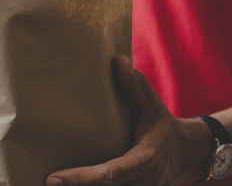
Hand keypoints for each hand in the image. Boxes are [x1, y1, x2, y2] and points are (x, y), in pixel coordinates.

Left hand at [45, 55, 210, 185]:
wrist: (186, 154)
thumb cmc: (161, 125)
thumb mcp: (151, 104)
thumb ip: (134, 86)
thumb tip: (117, 59)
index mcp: (146, 160)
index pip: (111, 174)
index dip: (82, 178)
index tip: (54, 178)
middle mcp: (144, 183)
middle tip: (45, 183)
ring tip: (50, 185)